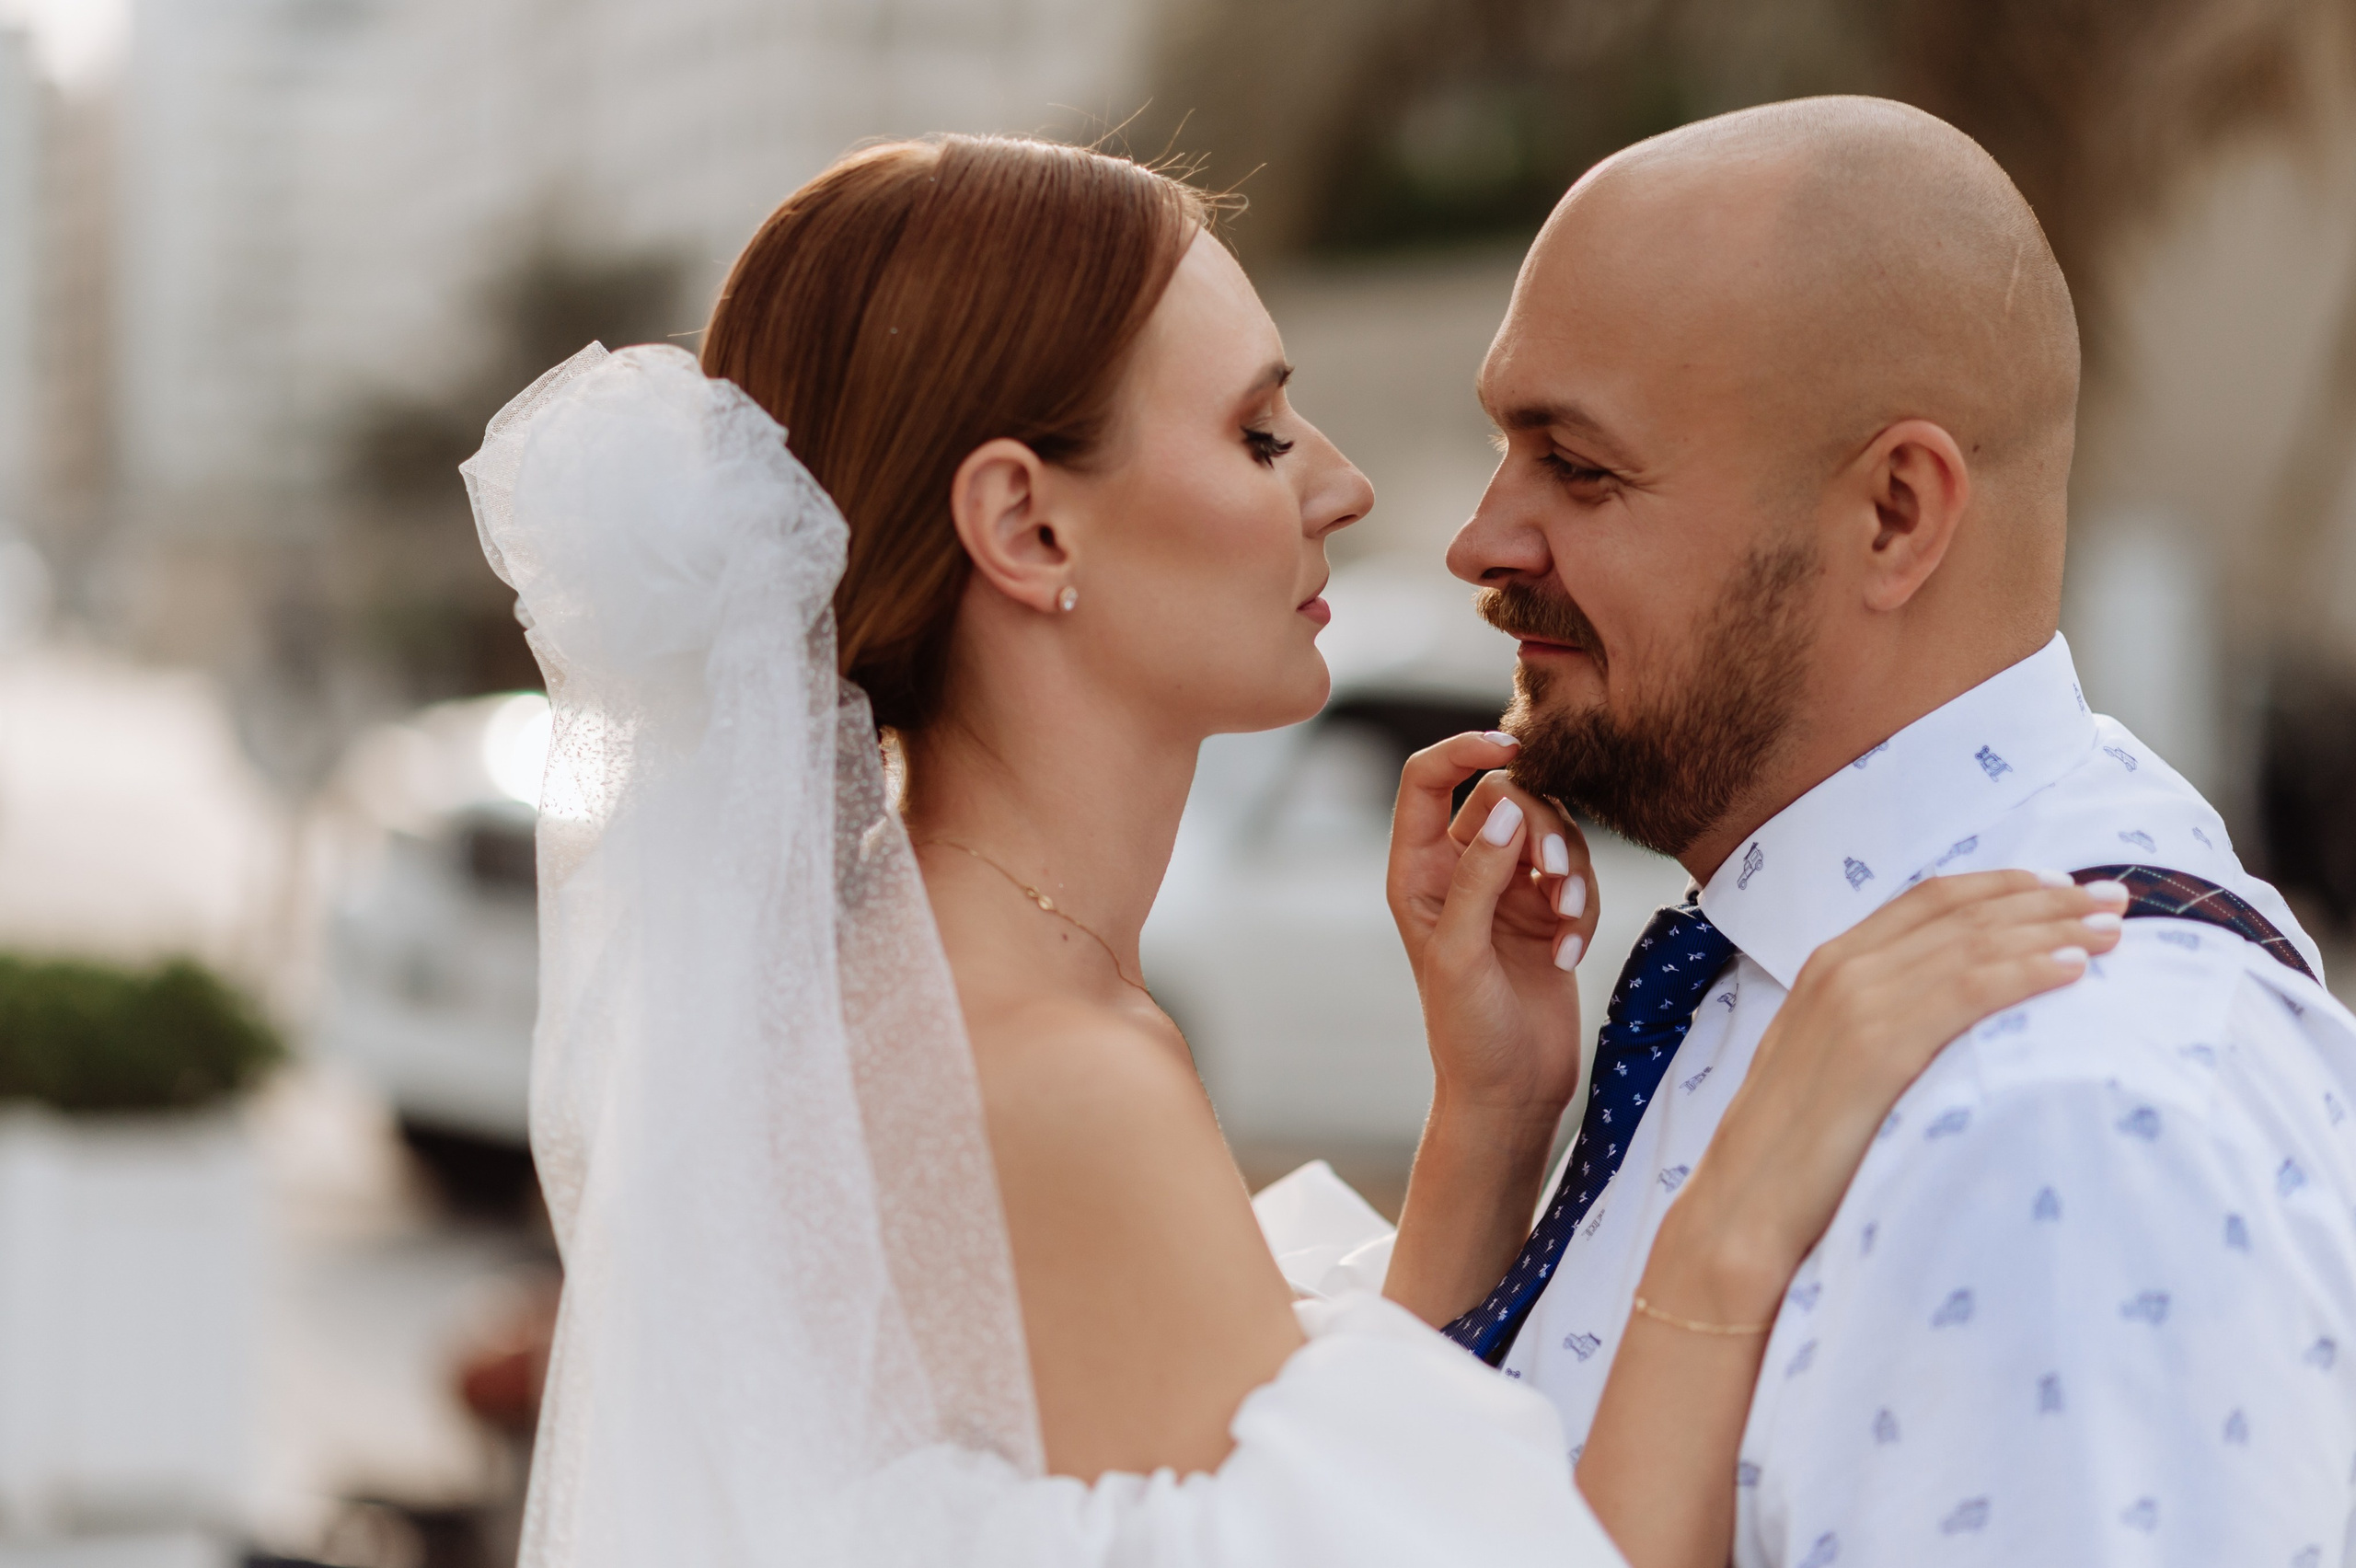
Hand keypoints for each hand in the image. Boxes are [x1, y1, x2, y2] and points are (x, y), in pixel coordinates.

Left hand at [1386, 733, 1597, 1125]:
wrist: (1510, 1091)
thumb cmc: (1466, 1031)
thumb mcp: (1460, 951)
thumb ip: (1478, 875)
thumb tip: (1506, 809)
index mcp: (1416, 872)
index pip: (1427, 779)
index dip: (1462, 749)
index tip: (1510, 744)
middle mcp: (1457, 871)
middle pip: (1504, 797)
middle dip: (1539, 824)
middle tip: (1554, 872)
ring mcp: (1505, 890)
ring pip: (1548, 831)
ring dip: (1569, 867)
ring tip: (1568, 919)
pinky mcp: (1547, 913)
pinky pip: (1575, 875)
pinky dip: (1582, 905)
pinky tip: (1573, 952)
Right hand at [1647, 869, 2130, 1319]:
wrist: (1743, 1204)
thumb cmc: (1791, 1148)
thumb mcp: (1828, 1060)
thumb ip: (1874, 1020)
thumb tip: (1943, 1016)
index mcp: (1828, 964)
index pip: (1929, 899)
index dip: (2003, 886)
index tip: (2062, 888)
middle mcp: (1842, 969)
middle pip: (1961, 911)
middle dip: (2044, 898)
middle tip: (2112, 898)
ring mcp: (1856, 1003)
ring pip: (1972, 943)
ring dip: (2050, 930)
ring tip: (2112, 932)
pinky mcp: (1878, 1048)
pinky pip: (1968, 992)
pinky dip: (2024, 973)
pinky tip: (2072, 970)